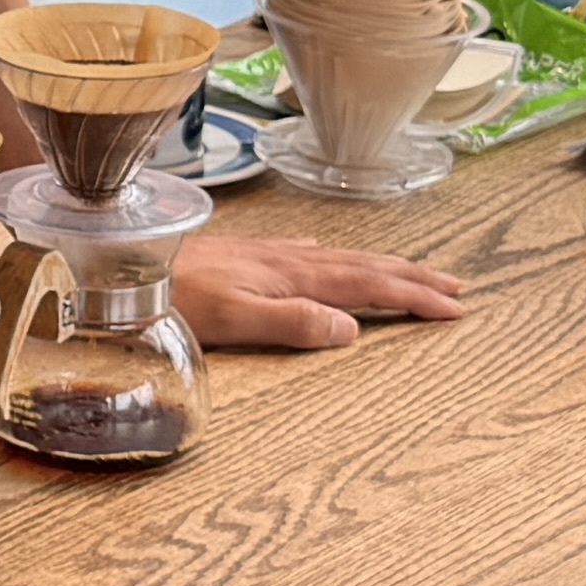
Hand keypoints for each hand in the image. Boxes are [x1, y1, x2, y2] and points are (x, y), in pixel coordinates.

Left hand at [175, 235, 468, 351]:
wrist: (127, 264)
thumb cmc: (176, 294)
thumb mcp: (235, 317)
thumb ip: (292, 322)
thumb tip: (351, 329)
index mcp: (295, 275)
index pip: (370, 284)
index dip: (415, 296)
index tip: (455, 309)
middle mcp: (290, 260)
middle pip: (366, 265)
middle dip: (414, 277)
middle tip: (457, 288)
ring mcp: (271, 256)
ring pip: (342, 258)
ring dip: (384, 266)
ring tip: (413, 273)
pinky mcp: (249, 257)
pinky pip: (310, 256)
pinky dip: (336, 260)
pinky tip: (327, 258)